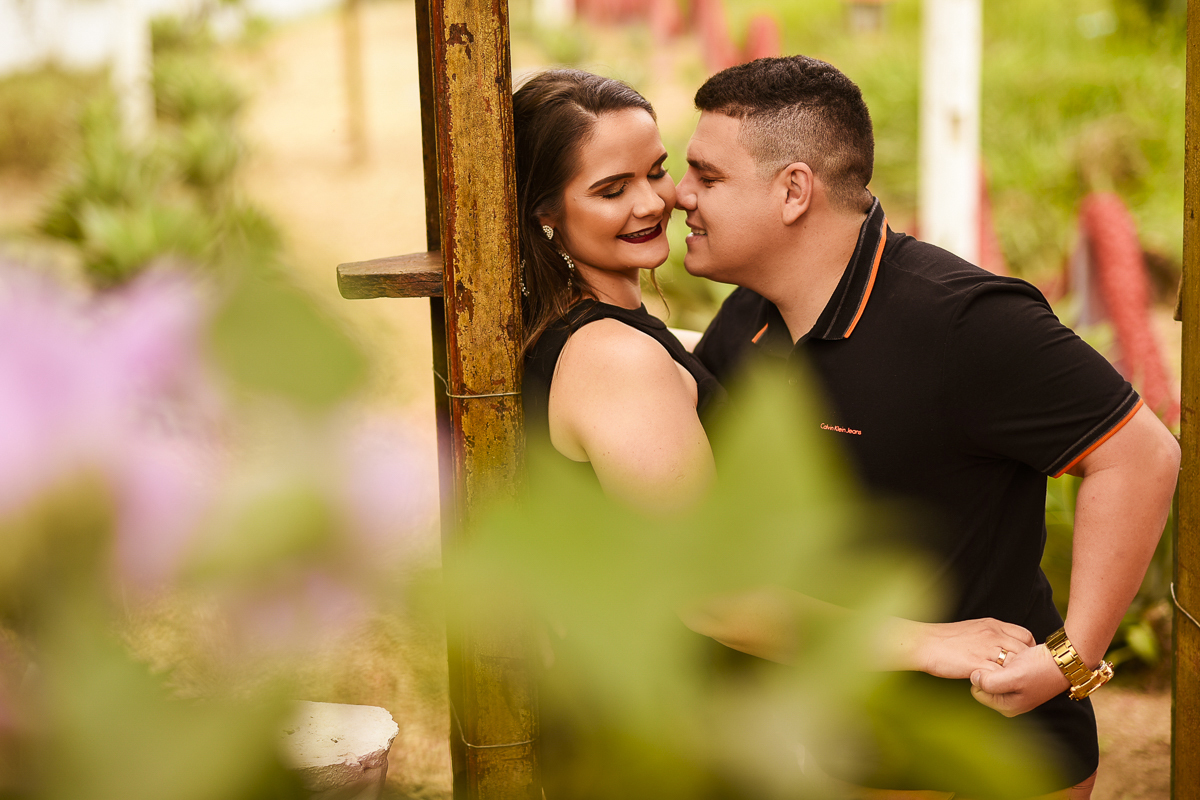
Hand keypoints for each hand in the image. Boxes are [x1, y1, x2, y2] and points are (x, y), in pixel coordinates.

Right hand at [882, 617, 1033, 678]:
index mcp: (992, 625)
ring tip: (1011, 683)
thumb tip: (1000, 644)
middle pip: (1025, 650)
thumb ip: (989, 635)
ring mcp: (987, 649)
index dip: (1028, 649)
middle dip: (1026, 664)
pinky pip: (1001, 676)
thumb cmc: (943, 639)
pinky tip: (998, 688)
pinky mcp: (979, 664)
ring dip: (1016, 674)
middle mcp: (993, 634)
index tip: (1024, 660)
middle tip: (1022, 675)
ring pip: (1016, 663)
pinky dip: (1003, 683)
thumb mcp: (972, 628)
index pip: (1024, 635)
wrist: (924, 643)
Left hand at [969, 644, 1070, 716]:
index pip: (977, 691)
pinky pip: (1002, 670)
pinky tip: (1015, 657)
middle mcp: (1009, 702)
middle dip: (990, 671)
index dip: (982, 676)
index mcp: (1006, 706)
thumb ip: (990, 682)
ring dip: (997, 666)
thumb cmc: (1040, 668)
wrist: (1064, 659)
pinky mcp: (1019, 680)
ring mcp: (1014, 691)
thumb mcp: (1014, 677)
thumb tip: (974, 679)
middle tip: (1005, 662)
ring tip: (1012, 660)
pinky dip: (1005, 662)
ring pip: (992, 675)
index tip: (997, 666)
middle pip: (984, 684)